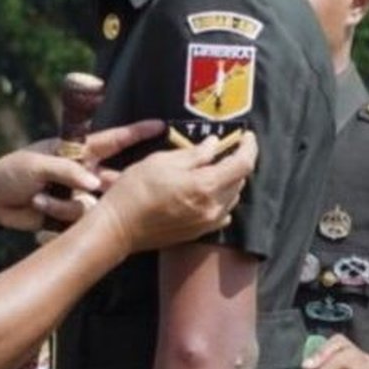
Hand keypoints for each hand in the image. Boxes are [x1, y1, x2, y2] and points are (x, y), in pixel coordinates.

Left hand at [0, 119, 164, 231]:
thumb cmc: (11, 172)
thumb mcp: (36, 164)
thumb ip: (66, 170)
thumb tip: (94, 184)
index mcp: (77, 152)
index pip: (112, 140)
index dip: (136, 132)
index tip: (160, 125)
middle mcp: (83, 172)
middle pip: (115, 177)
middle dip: (120, 183)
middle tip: (111, 188)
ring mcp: (79, 195)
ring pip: (96, 203)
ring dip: (65, 203)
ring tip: (38, 197)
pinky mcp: (71, 216)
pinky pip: (79, 219)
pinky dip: (58, 214)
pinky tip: (38, 207)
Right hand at [93, 131, 256, 253]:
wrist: (119, 227)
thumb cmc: (135, 190)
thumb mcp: (162, 161)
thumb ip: (193, 154)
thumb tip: (213, 144)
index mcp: (205, 185)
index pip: (243, 164)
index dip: (249, 147)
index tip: (247, 136)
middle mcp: (212, 207)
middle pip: (240, 180)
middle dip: (236, 162)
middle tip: (224, 149)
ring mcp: (207, 222)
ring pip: (232, 197)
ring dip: (228, 180)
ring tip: (212, 168)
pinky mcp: (199, 232)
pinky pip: (222, 213)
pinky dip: (220, 199)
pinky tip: (205, 192)